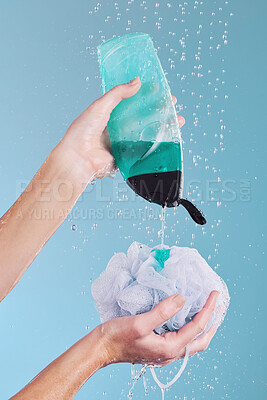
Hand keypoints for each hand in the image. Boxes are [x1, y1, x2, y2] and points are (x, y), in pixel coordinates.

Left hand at [60, 77, 184, 179]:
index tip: (160, 90)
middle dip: (159, 111)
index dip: (146, 96)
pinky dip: (157, 144)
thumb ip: (118, 93)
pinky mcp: (126, 157)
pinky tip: (169, 138)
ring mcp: (123, 143)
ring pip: (146, 133)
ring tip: (177, 120)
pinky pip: (144, 149)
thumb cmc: (82, 132)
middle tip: (172, 104)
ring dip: (163, 127)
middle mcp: (117, 128)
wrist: (78, 159)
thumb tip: (137, 81)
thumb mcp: (100, 106)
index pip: (131, 102)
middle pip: (142, 117)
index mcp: (109, 114)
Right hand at [99, 291, 218, 366]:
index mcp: (169, 348)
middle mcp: (170, 354)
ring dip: (202, 327)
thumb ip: (163, 311)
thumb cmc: (116, 337)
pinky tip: (185, 318)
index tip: (214, 294)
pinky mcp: (158, 349)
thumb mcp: (139, 322)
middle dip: (212, 322)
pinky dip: (189, 329)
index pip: (197, 327)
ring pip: (192, 342)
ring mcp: (164, 353)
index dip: (208, 309)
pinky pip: (181, 340)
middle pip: (201, 340)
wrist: (101, 349)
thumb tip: (182, 299)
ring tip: (206, 311)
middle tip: (217, 305)